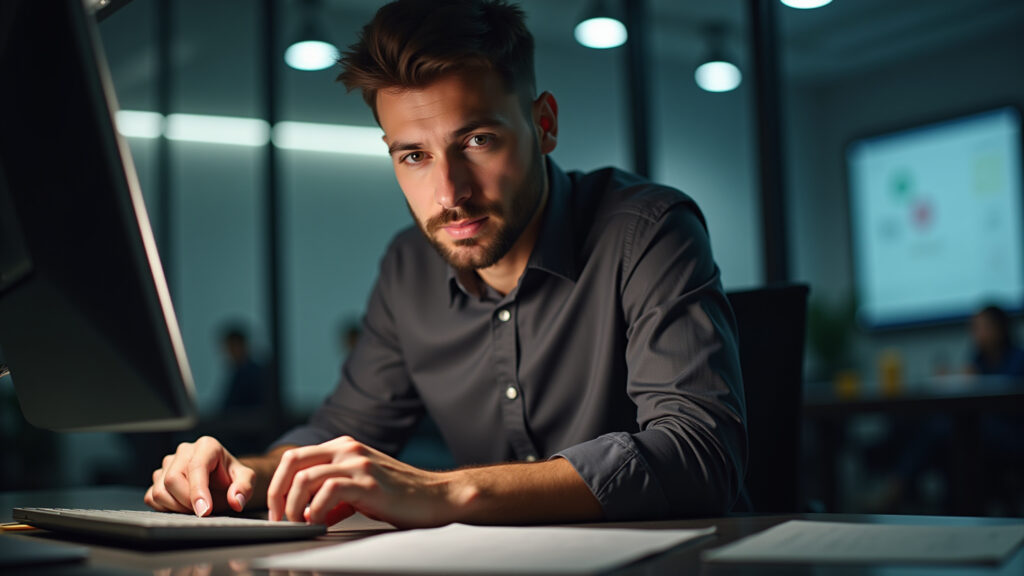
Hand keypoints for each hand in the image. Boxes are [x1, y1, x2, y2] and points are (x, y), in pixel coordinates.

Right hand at [144, 436, 254, 516]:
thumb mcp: (247, 479)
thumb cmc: (232, 478)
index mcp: (207, 446)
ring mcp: (168, 463)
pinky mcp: (158, 478)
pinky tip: (182, 506)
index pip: (196, 468)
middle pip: (173, 479)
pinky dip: (165, 507)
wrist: (222, 480)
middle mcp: (184, 451)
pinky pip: (152, 497)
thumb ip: (244, 487)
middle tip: (203, 511)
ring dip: (176, 507)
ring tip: (195, 508)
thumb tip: (236, 500)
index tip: (204, 511)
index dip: (198, 492)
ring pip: (160, 490)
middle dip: (187, 502)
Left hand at [267, 436, 459, 527]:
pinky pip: (328, 492)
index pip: (295, 457)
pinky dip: (316, 511)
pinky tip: (321, 523)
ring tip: (300, 524)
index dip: (278, 484)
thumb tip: (305, 513)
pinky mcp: (369, 482)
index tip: (277, 510)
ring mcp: (358, 463)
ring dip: (294, 506)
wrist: (436, 497)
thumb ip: (333, 493)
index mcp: (343, 447)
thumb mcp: (360, 488)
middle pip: (293, 461)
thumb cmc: (399, 497)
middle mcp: (348, 449)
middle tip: (279, 518)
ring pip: (306, 477)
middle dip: (277, 493)